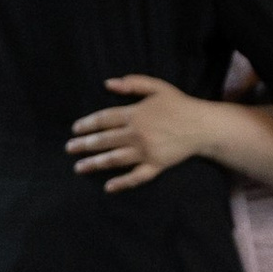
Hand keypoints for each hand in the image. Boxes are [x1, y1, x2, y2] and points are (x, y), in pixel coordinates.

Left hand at [68, 74, 209, 192]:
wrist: (203, 126)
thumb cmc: (180, 105)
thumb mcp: (157, 87)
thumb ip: (133, 84)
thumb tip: (108, 84)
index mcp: (135, 114)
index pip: (104, 119)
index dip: (87, 124)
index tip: (75, 129)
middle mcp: (137, 134)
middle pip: (105, 140)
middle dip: (85, 145)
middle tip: (69, 148)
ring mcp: (146, 152)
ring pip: (115, 159)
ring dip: (95, 163)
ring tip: (79, 167)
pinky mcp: (156, 165)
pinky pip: (136, 176)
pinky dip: (122, 182)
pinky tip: (108, 187)